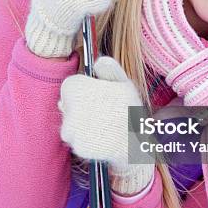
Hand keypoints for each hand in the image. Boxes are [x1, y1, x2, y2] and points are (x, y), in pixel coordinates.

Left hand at [58, 56, 154, 194]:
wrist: (138, 142)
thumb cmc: (131, 109)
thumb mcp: (124, 82)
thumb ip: (109, 69)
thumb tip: (99, 61)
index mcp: (75, 87)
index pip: (70, 87)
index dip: (85, 91)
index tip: (99, 95)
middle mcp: (68, 108)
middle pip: (69, 107)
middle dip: (82, 108)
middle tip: (105, 111)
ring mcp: (71, 130)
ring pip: (71, 125)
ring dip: (83, 126)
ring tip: (105, 125)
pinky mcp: (77, 147)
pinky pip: (78, 142)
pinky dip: (88, 141)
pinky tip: (103, 137)